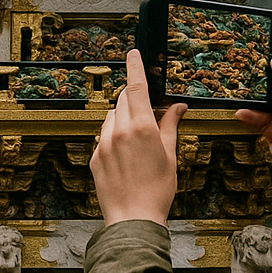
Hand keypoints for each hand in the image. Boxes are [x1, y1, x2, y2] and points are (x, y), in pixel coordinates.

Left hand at [90, 49, 186, 226]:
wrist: (133, 219)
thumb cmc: (157, 191)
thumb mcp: (170, 156)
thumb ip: (170, 126)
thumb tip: (177, 107)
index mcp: (142, 127)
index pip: (136, 86)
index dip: (135, 67)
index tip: (133, 53)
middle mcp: (120, 131)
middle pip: (123, 100)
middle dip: (133, 99)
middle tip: (146, 112)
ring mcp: (104, 143)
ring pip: (111, 117)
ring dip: (122, 118)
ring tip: (137, 142)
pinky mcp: (94, 157)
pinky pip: (104, 137)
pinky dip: (114, 138)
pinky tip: (125, 157)